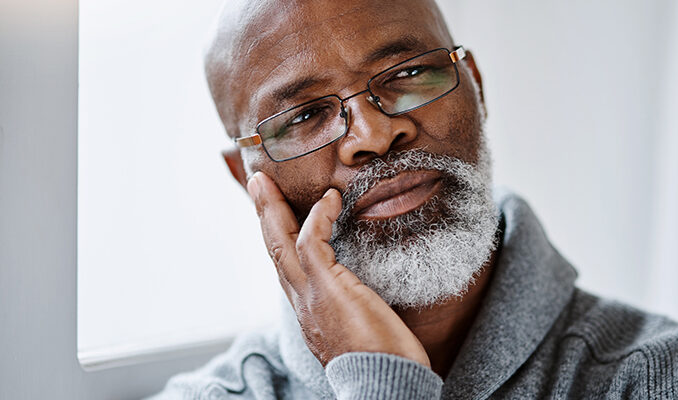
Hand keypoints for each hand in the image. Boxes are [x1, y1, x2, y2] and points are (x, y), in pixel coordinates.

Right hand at [247, 171, 430, 367]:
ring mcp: (309, 296)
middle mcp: (301, 304)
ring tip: (266, 181)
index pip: (286, 267)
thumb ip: (353, 308)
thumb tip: (365, 296)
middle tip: (257, 184)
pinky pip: (310, 242)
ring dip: (271, 208)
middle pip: (273, 249)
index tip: (277, 215)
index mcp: (309, 312)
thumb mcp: (361, 330)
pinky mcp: (325, 288)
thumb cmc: (384, 363)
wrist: (384, 385)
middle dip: (264, 215)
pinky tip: (330, 199)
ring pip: (280, 242)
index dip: (279, 238)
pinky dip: (317, 217)